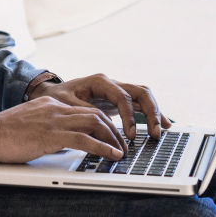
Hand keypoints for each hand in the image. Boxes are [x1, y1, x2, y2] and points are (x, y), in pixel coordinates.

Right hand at [0, 96, 126, 163]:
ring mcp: (54, 119)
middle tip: (122, 144)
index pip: (84, 109)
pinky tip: (111, 155)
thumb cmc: (3, 135)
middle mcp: (55, 107)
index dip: (102, 122)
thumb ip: (47, 129)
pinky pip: (84, 139)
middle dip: (112, 130)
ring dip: (112, 139)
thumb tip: (62, 143)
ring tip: (121, 152)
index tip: (111, 134)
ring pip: (95, 123)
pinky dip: (102, 147)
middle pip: (94, 114)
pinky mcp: (51, 134)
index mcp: (50, 103)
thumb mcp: (30, 126)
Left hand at [31, 73, 170, 140]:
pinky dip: (151, 113)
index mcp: (99, 82)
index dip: (129, 116)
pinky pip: (140, 104)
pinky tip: (163, 125)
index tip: (130, 135)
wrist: (51, 94)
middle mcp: (111, 84)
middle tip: (155, 133)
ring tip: (163, 130)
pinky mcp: (119, 100)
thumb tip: (103, 125)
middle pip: (139, 91)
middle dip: (151, 112)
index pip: (122, 97)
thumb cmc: (57, 99)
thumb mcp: (66, 105)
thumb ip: (85, 113)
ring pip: (143, 96)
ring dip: (155, 112)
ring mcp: (117, 91)